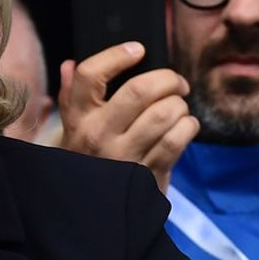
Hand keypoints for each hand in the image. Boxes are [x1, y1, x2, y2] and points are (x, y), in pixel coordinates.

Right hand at [57, 43, 197, 189]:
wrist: (91, 209)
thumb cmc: (87, 159)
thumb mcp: (72, 128)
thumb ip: (71, 96)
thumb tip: (69, 65)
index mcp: (78, 118)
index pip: (90, 75)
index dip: (117, 55)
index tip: (137, 50)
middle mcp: (98, 135)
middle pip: (140, 90)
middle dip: (167, 79)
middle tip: (175, 82)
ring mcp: (123, 156)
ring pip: (165, 113)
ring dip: (180, 104)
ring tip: (178, 106)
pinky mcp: (148, 173)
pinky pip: (178, 139)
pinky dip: (188, 126)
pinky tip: (184, 126)